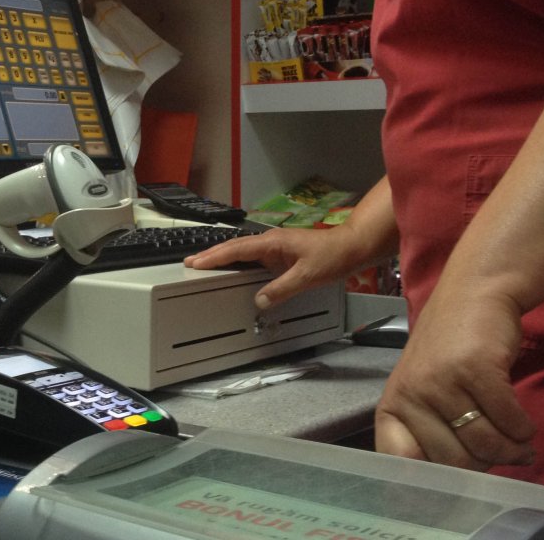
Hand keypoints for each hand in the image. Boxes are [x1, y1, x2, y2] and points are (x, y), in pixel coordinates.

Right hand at [183, 226, 369, 308]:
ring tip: (204, 265)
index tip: (196, 262)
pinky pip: (253, 256)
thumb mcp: (307, 276)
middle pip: (234, 247)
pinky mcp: (281, 253)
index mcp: (272, 242)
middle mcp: (271, 241)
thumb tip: (260, 301)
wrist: (352, 246)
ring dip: (223, 257)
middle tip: (190, 263)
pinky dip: (238, 261)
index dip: (215, 257)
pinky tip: (234, 268)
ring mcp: (275, 246)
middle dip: (211, 255)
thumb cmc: (332, 256)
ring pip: (242, 250)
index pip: (236, 249)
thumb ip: (282, 289)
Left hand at [374, 290, 535, 470]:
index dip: (431, 481)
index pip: (401, 463)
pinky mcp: (476, 369)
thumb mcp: (424, 392)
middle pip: (455, 462)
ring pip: (487, 445)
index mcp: (392, 407)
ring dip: (511, 449)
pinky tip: (523, 422)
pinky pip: (510, 422)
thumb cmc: (448, 349)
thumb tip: (454, 487)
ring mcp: (441, 381)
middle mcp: (411, 395)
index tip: (456, 489)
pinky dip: (523, 429)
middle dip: (486, 464)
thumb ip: (430, 432)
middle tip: (501, 454)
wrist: (473, 295)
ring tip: (518, 442)